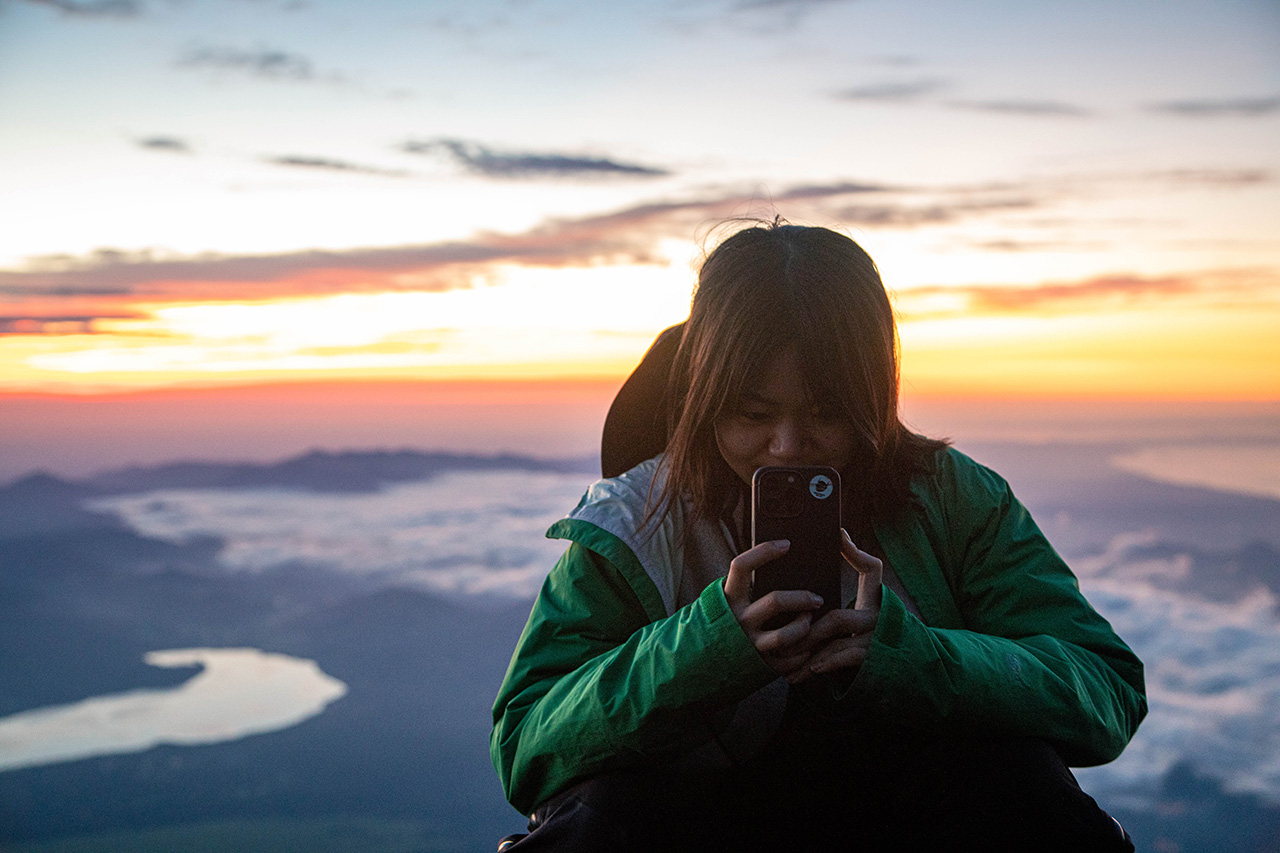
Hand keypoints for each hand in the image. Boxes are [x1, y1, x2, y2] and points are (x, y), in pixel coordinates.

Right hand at [723, 539, 823, 678]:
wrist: (702, 662)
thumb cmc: (725, 622)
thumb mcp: (729, 602)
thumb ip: (747, 588)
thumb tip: (781, 563)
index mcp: (728, 598)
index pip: (742, 566)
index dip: (764, 552)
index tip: (786, 544)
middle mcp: (738, 619)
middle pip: (776, 602)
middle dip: (801, 598)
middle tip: (816, 598)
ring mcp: (748, 643)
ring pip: (785, 636)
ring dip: (804, 627)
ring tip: (810, 620)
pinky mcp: (758, 663)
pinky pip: (788, 661)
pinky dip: (802, 653)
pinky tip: (808, 646)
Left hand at [790, 529, 882, 682]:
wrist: (909, 665)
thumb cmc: (874, 633)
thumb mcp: (866, 608)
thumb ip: (843, 595)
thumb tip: (827, 552)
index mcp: (876, 599)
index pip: (872, 569)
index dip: (855, 552)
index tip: (837, 535)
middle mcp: (880, 616)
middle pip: (838, 618)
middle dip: (806, 629)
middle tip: (780, 634)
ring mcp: (879, 639)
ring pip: (838, 640)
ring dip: (809, 651)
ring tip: (786, 657)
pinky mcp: (877, 660)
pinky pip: (848, 658)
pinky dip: (827, 664)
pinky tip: (810, 669)